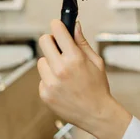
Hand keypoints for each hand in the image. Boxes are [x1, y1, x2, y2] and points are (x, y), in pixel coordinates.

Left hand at [37, 20, 131, 138]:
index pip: (58, 31)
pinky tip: (61, 85)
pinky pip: (42, 78)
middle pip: (44, 41)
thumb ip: (82, 42)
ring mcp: (50, 82)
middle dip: (51, 41)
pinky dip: (49, 79)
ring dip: (50, 62)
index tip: (57, 25)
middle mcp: (60, 69)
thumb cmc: (98, 87)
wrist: (96, 113)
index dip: (57, 25)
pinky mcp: (44, 93)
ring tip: (63, 72)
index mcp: (75, 58)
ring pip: (41, 61)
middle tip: (58, 47)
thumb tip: (75, 26)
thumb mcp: (96, 61)